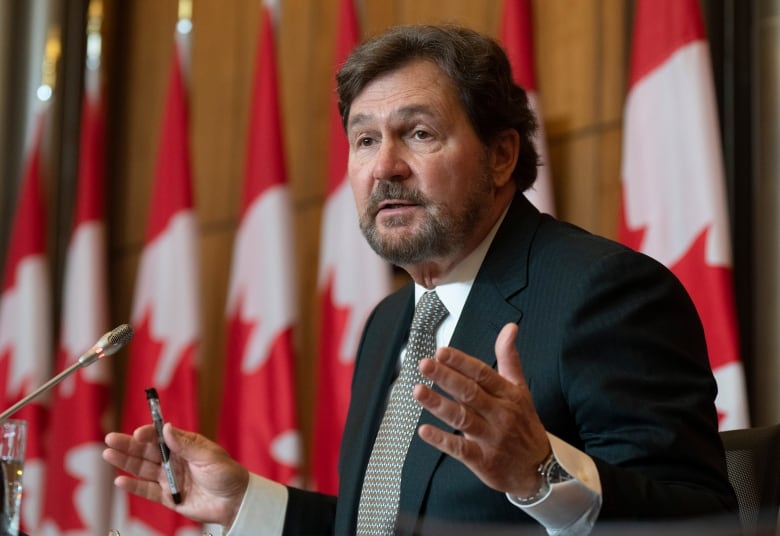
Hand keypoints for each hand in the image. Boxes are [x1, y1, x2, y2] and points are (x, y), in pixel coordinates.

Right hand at [103, 423, 248, 526]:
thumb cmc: (227, 474)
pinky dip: (133, 486)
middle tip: (110, 439)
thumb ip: (186, 445)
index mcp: (186, 446)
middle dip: (128, 445)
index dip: (148, 434)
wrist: (235, 502)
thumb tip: (166, 428)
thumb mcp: (209, 456)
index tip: (137, 434)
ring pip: (143, 469)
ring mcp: (170, 478)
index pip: (161, 437)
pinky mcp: (169, 497)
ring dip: (125, 462)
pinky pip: (148, 491)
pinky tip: (120, 481)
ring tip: (108, 454)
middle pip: (147, 451)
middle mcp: (175, 460)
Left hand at [414, 322, 550, 497]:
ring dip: (438, 405)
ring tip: (418, 392)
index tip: (441, 352)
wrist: (539, 468)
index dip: (461, 362)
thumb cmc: (524, 423)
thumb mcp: (520, 389)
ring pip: (462, 418)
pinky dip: (442, 440)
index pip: (482, 374)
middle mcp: (500, 414)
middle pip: (470, 393)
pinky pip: (460, 449)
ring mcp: (491, 437)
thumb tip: (509, 328)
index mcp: (508, 394)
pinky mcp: (483, 460)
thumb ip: (509, 358)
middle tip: (424, 364)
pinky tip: (424, 430)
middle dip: (446, 377)